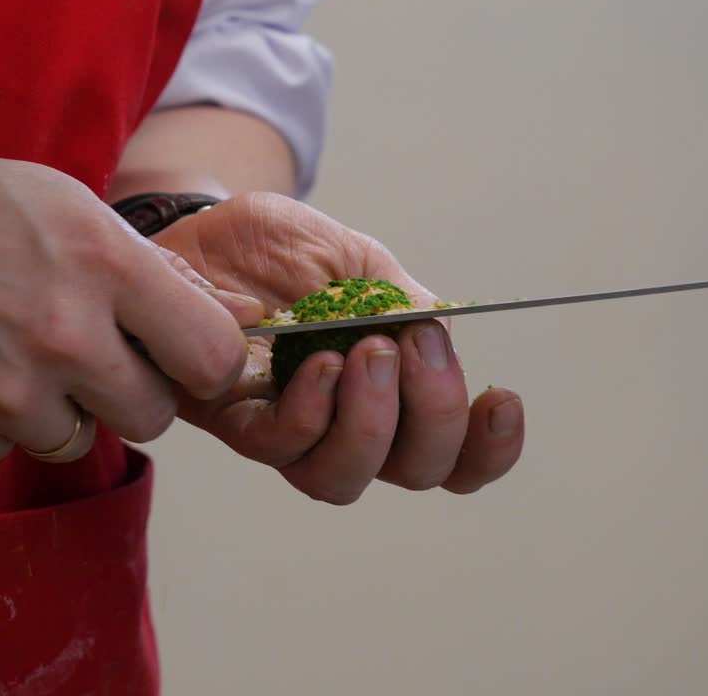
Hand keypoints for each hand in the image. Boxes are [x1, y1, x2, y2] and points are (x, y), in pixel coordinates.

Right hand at [0, 137, 252, 463]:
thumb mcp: (66, 207)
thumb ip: (144, 272)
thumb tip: (226, 324)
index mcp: (106, 265)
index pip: (214, 356)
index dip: (206, 364)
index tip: (184, 360)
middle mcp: (65, 335)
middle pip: (152, 418)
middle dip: (129, 395)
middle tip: (88, 360)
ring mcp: (7, 390)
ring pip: (75, 441)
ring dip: (52, 410)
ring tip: (5, 353)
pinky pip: (0, 450)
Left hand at [152, 193, 524, 501]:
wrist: (204, 229)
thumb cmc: (282, 250)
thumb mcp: (355, 259)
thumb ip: (399, 301)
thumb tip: (439, 336)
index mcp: (394, 392)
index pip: (454, 453)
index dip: (489, 449)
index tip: (502, 399)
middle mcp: (348, 426)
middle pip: (415, 472)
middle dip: (432, 416)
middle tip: (409, 347)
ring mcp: (292, 432)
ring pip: (344, 478)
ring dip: (370, 422)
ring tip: (365, 353)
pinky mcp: (235, 421)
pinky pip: (280, 445)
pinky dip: (311, 410)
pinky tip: (318, 364)